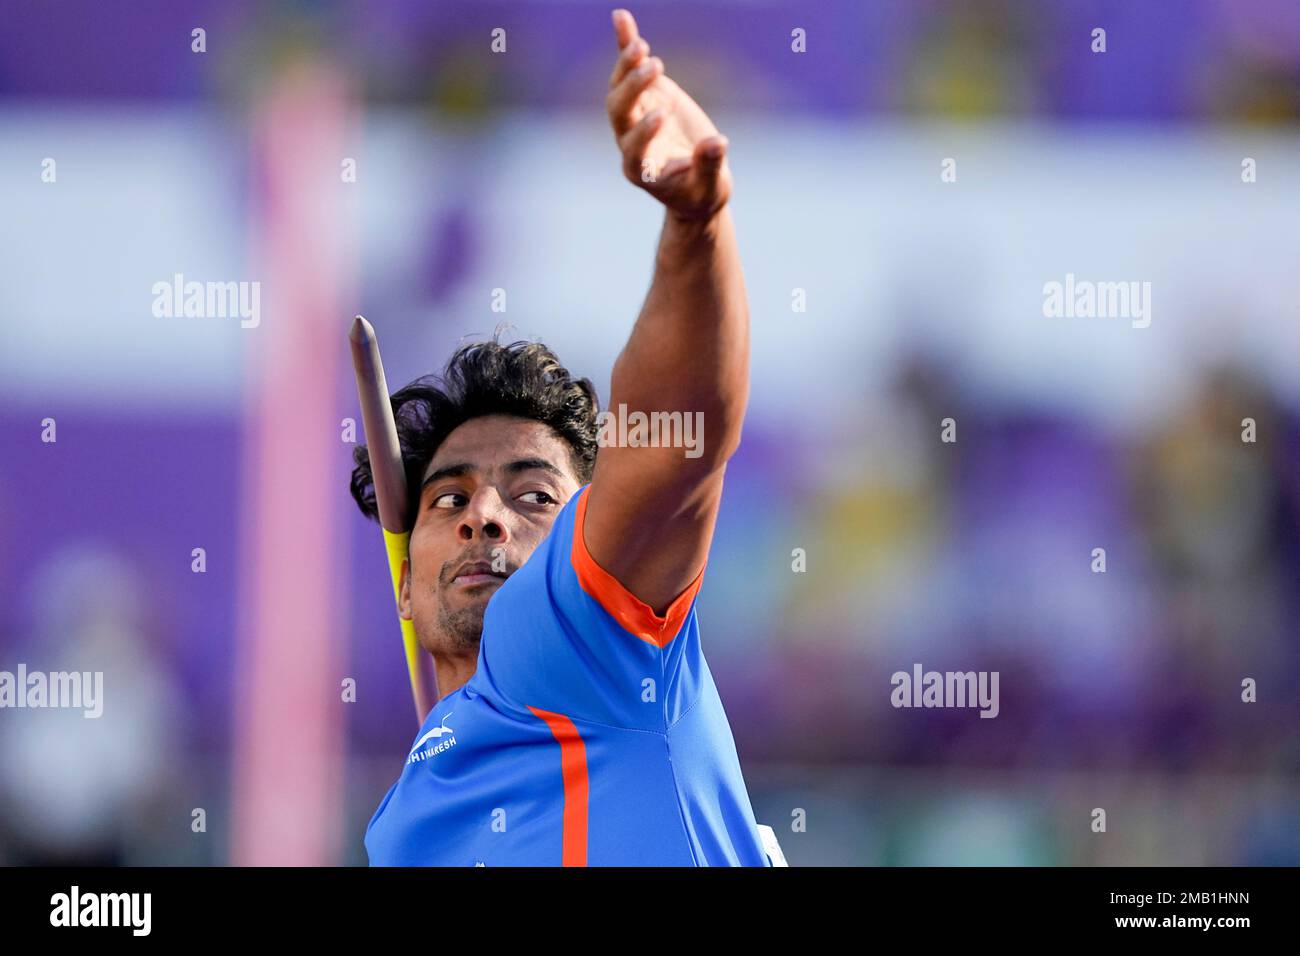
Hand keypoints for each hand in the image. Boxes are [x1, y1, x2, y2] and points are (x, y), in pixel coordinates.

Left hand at [605, 8, 730, 221]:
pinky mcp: (647, 96)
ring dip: (628, 65)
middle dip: (633, 90)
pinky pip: (631, 69)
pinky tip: (621, 18)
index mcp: (641, 168)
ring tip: (640, 45)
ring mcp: (636, 116)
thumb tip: (718, 143)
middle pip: (620, 113)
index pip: (634, 148)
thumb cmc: (701, 191)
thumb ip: (709, 164)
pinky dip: (626, 45)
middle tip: (654, 68)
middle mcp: (630, 141)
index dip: (644, 132)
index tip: (660, 117)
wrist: (696, 184)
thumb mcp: (709, 185)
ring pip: (621, 89)